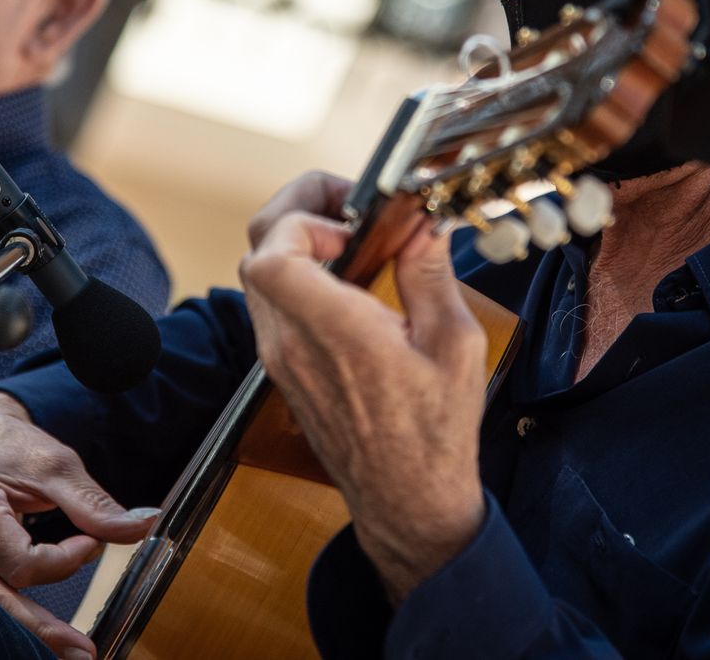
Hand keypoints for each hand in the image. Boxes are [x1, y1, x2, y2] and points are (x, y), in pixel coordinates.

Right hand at [0, 392, 159, 658]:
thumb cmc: (7, 444)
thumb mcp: (54, 463)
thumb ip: (93, 501)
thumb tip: (141, 526)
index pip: (20, 561)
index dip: (64, 561)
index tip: (91, 542)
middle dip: (41, 630)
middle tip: (84, 652)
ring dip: (28, 632)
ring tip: (68, 653)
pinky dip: (13, 618)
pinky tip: (40, 637)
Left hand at [239, 174, 487, 601]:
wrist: (405, 501)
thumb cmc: (434, 432)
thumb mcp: (453, 344)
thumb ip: (430, 274)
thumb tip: (422, 222)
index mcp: (335, 333)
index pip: (272, 256)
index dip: (302, 217)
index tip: (352, 221)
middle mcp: (292, 344)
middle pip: (256, 251)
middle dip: (297, 211)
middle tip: (348, 208)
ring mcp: (280, 358)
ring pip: (258, 276)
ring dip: (296, 242)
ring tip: (351, 241)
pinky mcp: (282, 368)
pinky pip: (270, 303)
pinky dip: (297, 275)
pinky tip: (345, 281)